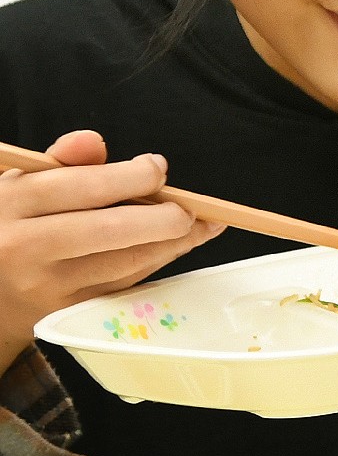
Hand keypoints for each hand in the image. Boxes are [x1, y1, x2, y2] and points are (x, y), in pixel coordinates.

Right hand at [0, 131, 221, 368]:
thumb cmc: (8, 225)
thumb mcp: (18, 185)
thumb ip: (58, 161)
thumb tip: (94, 141)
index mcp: (12, 203)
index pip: (84, 186)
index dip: (133, 177)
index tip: (158, 168)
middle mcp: (25, 246)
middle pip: (113, 229)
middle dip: (164, 216)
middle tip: (190, 207)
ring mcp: (46, 286)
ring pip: (127, 262)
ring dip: (173, 243)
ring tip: (200, 225)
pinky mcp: (67, 314)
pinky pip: (125, 285)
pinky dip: (155, 263)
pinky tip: (175, 246)